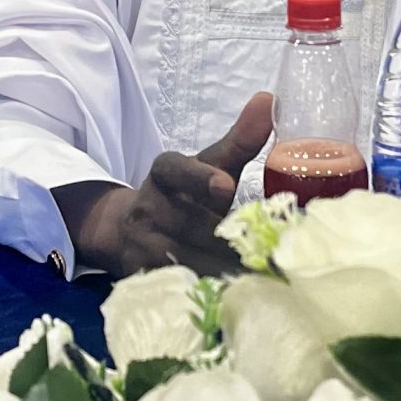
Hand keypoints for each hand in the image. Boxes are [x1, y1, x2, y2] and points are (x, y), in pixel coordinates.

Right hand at [61, 93, 273, 277]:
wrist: (128, 231)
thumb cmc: (184, 195)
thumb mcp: (208, 165)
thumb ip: (240, 140)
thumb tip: (271, 99)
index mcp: (164, 174)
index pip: (176, 171)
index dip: (198, 178)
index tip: (225, 186)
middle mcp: (148, 208)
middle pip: (192, 226)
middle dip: (229, 239)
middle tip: (270, 252)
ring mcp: (142, 246)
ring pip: (190, 261)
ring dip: (227, 271)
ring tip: (262, 278)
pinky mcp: (143, 278)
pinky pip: (181, 288)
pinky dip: (210, 294)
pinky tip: (238, 300)